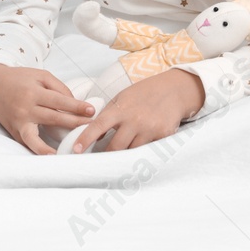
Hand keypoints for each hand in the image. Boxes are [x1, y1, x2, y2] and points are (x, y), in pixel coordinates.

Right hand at [0, 64, 96, 154]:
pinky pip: (29, 143)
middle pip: (54, 118)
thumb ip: (59, 88)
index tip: (92, 111)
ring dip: (56, 144)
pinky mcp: (15, 132)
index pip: (59, 101)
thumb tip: (75, 105)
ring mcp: (19, 123)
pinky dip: (40, 151)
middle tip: (92, 127)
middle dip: (75, 123)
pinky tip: (52, 158)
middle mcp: (25, 109)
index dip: (77, 106)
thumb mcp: (39, 75)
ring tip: (71, 149)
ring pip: (39, 136)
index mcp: (33, 92)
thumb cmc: (19, 79)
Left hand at [71, 68, 204, 152]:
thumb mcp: (122, 98)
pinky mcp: (163, 137)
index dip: (85, 138)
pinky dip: (142, 151)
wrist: (173, 91)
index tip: (76, 150)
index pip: (98, 125)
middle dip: (107, 155)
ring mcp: (150, 130)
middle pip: (115, 147)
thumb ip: (108, 115)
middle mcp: (134, 120)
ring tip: (121, 155)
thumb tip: (95, 136)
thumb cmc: (143, 94)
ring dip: (125, 154)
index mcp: (121, 109)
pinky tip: (140, 148)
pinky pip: (148, 150)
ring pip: (131, 152)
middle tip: (100, 160)